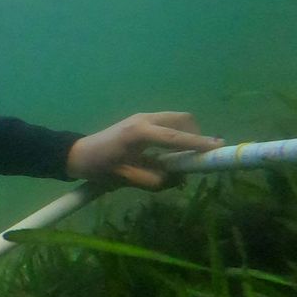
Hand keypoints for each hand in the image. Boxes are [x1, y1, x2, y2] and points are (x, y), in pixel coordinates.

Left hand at [66, 112, 223, 189]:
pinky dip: (177, 133)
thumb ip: (154, 180)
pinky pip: (169, 122)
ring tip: (184, 157)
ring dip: (187, 134)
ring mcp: (143, 117)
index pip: (174, 137)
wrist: (78, 154)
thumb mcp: (127, 179)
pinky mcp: (142, 120)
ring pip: (178, 118)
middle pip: (183, 119)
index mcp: (137, 133)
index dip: (196, 143)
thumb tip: (179, 179)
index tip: (217, 148)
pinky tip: (171, 152)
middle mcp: (143, 119)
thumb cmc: (99, 168)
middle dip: (195, 136)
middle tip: (197, 159)